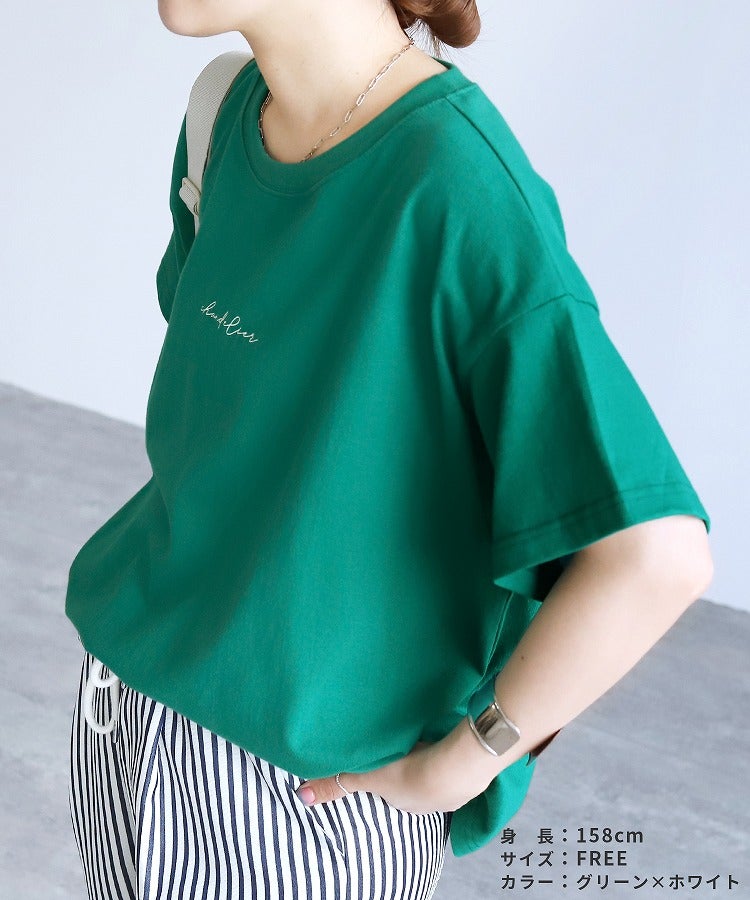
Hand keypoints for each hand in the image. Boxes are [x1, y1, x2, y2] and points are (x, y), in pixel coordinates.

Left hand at [295, 730, 494, 814]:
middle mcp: (429, 803)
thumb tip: (302, 796)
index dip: (384, 774)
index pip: (390, 791)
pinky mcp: (469, 772)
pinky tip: (444, 736)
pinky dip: (447, 750)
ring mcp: (452, 790)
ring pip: (434, 771)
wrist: (455, 767)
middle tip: (402, 744)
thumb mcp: (368, 777)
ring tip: (423, 736)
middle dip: (408, 765)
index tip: (382, 758)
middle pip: (413, 782)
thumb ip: (335, 783)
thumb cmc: (410, 773)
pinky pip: (453, 761)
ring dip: (429, 756)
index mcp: (404, 804)